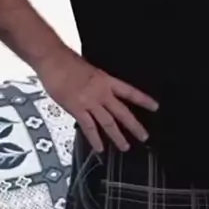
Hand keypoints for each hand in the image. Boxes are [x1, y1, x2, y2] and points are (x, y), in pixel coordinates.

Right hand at [36, 47, 158, 153]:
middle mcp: (101, 92)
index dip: (143, 100)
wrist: (53, 60)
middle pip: (122, 112)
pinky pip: (89, 127)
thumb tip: (98, 93)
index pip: (129, 92)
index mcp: (106, 80)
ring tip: (125, 147)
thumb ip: (96, 84)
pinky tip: (100, 148)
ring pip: (109, 122)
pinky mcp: (77, 109)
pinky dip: (95, 139)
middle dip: (134, 125)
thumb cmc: (67, 62)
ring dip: (117, 136)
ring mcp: (90, 101)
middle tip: (144, 136)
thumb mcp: (90, 70)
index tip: (155, 107)